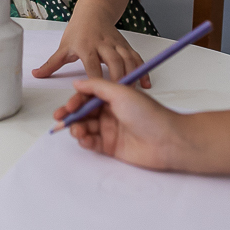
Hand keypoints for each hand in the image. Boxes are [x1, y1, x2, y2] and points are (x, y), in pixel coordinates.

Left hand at [32, 9, 149, 86]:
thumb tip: (35, 74)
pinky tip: (146, 84)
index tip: (97, 95)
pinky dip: (142, 70)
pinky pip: (137, 58)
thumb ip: (51, 64)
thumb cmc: (78, 30)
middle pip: (114, 62)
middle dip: (118, 79)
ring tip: (133, 94)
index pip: (91, 64)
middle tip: (120, 98)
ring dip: (132, 76)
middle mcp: (103, 44)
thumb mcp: (63, 46)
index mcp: (86, 46)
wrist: (94, 10)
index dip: (96, 80)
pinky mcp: (126, 45)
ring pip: (128, 59)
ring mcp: (117, 44)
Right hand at [53, 77, 193, 170]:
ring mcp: (111, 130)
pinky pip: (92, 143)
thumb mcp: (121, 92)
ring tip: (77, 130)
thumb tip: (78, 82)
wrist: (168, 140)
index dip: (75, 101)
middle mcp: (111, 112)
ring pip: (85, 128)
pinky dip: (85, 141)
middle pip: (83, 113)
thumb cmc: (149, 114)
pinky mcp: (112, 147)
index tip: (67, 106)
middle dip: (70, 116)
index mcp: (113, 97)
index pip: (87, 97)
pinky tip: (84, 139)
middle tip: (60, 119)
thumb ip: (96, 86)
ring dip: (77, 128)